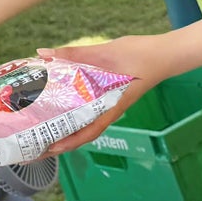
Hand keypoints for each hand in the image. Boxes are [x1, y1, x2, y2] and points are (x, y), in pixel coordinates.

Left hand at [38, 33, 182, 153]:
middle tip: (36, 146)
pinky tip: (58, 105)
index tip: (51, 148)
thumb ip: (75, 53)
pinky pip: (88, 107)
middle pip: (83, 132)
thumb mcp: (106, 52)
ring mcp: (109, 103)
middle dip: (61, 141)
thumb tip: (44, 54)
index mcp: (111, 105)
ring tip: (41, 130)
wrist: (165, 52)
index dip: (70, 142)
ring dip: (64, 128)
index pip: (90, 131)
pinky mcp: (109, 94)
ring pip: (84, 121)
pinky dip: (72, 110)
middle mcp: (109, 109)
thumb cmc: (140, 55)